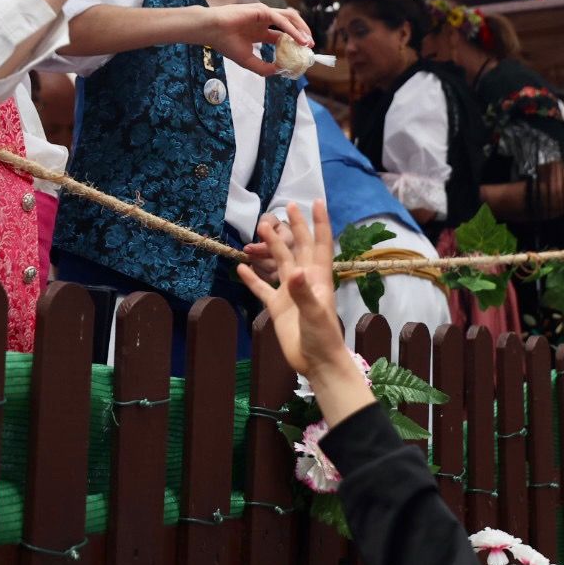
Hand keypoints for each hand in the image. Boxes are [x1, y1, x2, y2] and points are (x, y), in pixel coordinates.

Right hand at [204, 3, 311, 77]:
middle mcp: (263, 22)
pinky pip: (281, 20)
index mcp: (259, 33)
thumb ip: (263, 67)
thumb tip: (280, 71)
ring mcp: (263, 15)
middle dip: (302, 35)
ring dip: (301, 29)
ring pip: (289, 19)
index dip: (293, 45)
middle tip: (310, 47)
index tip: (302, 55)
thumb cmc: (225, 43)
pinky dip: (292, 30)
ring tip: (308, 42)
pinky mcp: (262, 11)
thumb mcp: (247, 61)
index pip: (281, 37)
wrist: (211, 31)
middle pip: (289, 26)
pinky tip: (299, 39)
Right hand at [235, 202, 345, 377]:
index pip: (320, 245)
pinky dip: (252, 278)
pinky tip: (241, 267)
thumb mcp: (314, 314)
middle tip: (287, 207)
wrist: (315, 362)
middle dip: (294, 227)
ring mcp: (290, 293)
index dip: (319, 224)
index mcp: (318, 278)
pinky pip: (262, 288)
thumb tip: (294, 270)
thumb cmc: (322, 338)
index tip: (316, 202)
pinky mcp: (277, 307)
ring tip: (258, 230)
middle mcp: (304, 280)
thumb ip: (303, 293)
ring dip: (270, 247)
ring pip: (278, 263)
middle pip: (298, 248)